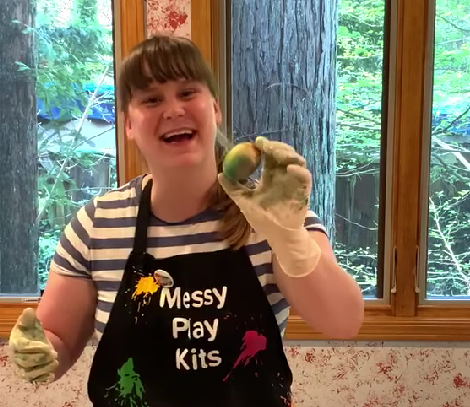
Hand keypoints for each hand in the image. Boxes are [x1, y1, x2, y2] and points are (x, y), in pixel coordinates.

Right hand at [9, 308, 57, 383]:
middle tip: (53, 353)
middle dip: (40, 358)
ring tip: (55, 361)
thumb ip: (29, 319)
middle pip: (25, 362)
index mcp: (16, 346)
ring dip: (44, 368)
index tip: (45, 345)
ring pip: (31, 373)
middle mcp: (18, 360)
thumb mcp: (33, 325)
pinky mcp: (35, 378)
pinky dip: (45, 377)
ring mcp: (25, 370)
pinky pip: (38, 380)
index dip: (33, 347)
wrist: (45, 347)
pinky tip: (53, 372)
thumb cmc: (37, 336)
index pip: (20, 348)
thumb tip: (28, 311)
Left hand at [218, 136, 320, 277]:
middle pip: (283, 154)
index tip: (257, 142)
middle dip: (276, 146)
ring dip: (287, 153)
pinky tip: (290, 168)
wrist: (277, 235)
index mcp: (270, 176)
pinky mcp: (303, 191)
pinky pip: (305, 176)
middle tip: (266, 146)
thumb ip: (233, 188)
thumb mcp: (244, 202)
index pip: (269, 156)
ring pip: (296, 160)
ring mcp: (294, 182)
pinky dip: (299, 170)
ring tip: (276, 153)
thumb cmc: (262, 219)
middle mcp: (283, 175)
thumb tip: (220, 174)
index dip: (265, 146)